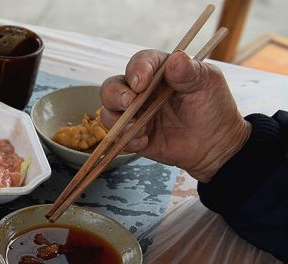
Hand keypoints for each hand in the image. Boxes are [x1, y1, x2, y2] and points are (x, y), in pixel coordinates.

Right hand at [100, 50, 249, 182]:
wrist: (215, 144)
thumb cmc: (213, 107)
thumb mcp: (208, 84)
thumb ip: (190, 71)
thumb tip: (176, 58)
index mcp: (160, 72)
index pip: (140, 62)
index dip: (136, 70)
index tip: (141, 83)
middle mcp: (142, 91)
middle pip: (113, 86)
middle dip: (115, 94)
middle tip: (129, 103)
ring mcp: (135, 113)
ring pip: (108, 111)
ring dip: (119, 120)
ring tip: (140, 129)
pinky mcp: (132, 135)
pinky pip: (116, 136)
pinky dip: (127, 139)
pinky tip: (145, 141)